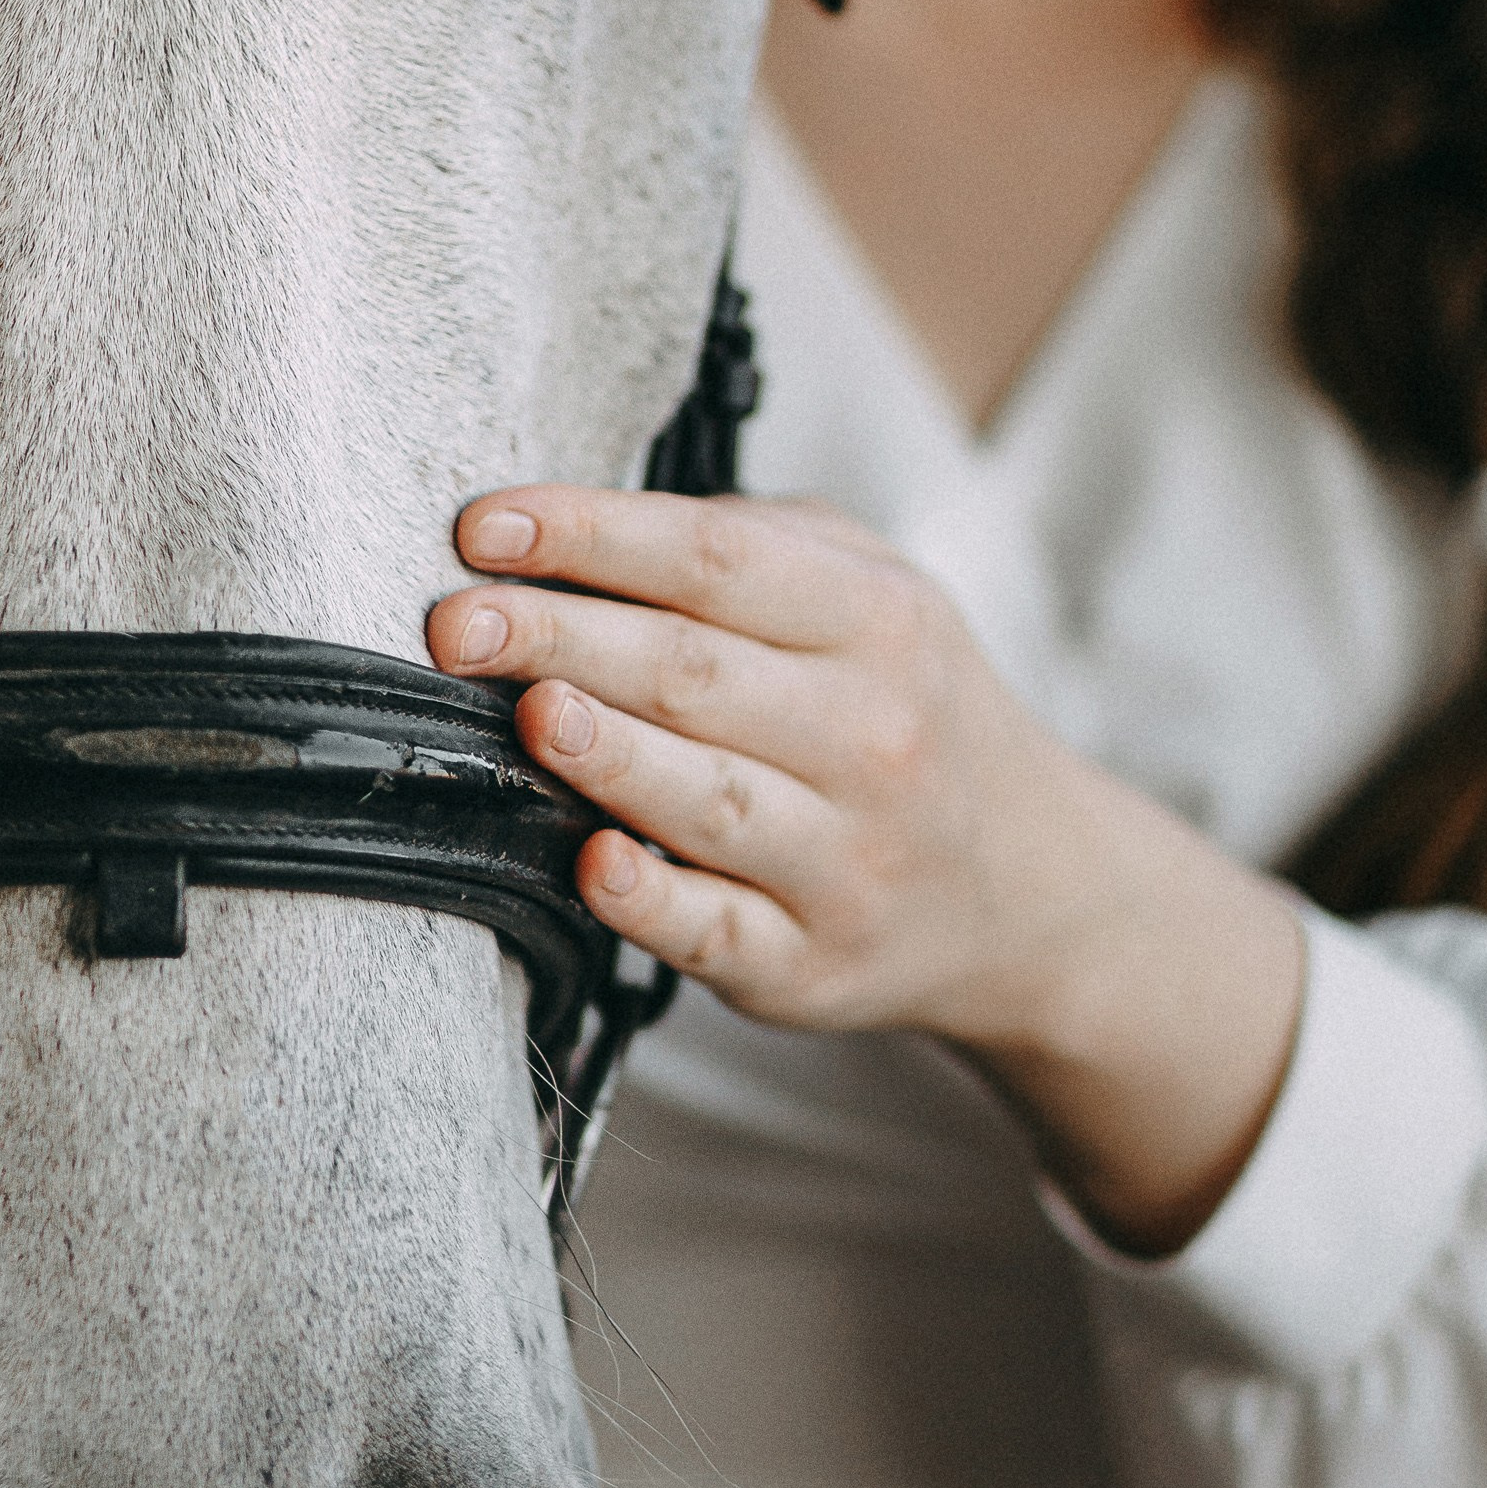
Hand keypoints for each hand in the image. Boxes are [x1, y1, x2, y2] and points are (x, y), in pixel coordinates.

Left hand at [429, 485, 1303, 1251]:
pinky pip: (715, 930)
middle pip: (693, 673)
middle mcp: (870, 737)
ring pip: (708, 799)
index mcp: (878, 622)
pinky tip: (592, 862)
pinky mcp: (807, 961)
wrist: (1031, 886)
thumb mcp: (879, 591)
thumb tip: (588, 528)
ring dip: (607, 755)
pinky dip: (650, 900)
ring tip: (528, 711)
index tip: (483, 527)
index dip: (591, 536)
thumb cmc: (913, 712)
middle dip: (560, 638)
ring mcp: (843, 857)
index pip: (714, 562)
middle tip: (454, 623)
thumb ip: (753, 543)